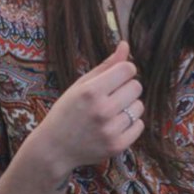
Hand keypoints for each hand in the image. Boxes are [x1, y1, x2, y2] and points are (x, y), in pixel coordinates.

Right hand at [38, 38, 144, 173]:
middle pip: (136, 87)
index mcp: (91, 91)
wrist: (55, 148)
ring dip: (129, 106)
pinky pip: (139, 125)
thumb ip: (106, 65)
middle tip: (111, 96)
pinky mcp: (117, 146)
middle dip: (126, 88)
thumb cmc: (67, 111)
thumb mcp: (80, 85)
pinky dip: (130, 124)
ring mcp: (111, 130)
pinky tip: (114, 125)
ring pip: (139, 106)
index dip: (123, 71)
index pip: (128, 69)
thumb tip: (125, 45)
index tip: (115, 77)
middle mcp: (102, 110)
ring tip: (111, 112)